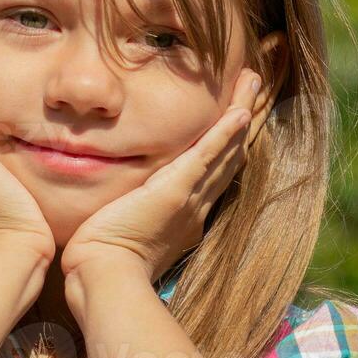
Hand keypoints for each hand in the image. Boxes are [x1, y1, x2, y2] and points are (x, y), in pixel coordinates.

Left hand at [60, 67, 264, 288]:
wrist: (104, 275)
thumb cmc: (103, 260)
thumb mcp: (125, 231)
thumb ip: (130, 212)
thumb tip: (122, 203)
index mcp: (185, 215)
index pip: (212, 171)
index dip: (227, 143)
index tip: (236, 117)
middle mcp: (196, 206)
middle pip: (228, 156)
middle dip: (242, 121)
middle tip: (254, 89)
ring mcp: (190, 199)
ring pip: (225, 150)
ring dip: (241, 114)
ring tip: (252, 83)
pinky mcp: (175, 191)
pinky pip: (206, 157)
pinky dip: (224, 133)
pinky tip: (239, 112)